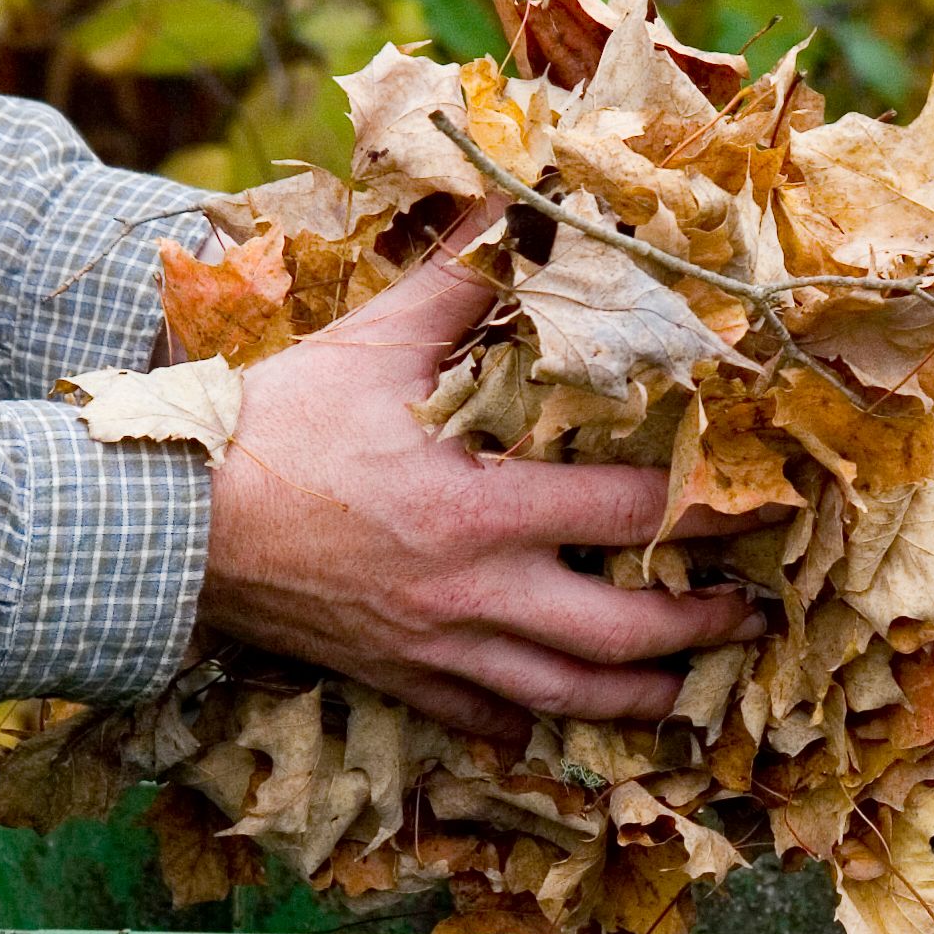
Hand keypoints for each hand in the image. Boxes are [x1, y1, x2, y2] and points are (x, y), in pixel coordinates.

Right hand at [199, 207, 760, 735]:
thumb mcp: (372, 344)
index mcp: (481, 510)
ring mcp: (438, 648)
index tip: (762, 508)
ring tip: (690, 690)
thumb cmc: (274, 429)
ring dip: (641, 699)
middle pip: (622, 635)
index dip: (707, 514)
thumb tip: (520, 208)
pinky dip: (531, 726)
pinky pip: (484, 722)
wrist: (172, 524)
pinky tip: (560, 720)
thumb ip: (458, 283)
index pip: (627, 518)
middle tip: (755, 613)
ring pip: (567, 698)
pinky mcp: (398, 678)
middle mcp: (475, 594)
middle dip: (700, 628)